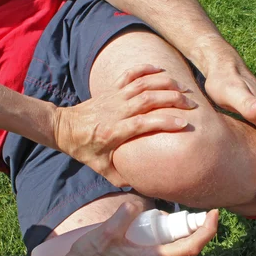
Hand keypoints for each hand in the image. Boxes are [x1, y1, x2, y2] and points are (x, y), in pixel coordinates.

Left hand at [55, 64, 195, 186]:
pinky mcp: (112, 90)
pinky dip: (145, 69)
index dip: (164, 122)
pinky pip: (130, 75)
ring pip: (142, 85)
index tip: (183, 124)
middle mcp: (116, 111)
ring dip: (164, 83)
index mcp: (114, 131)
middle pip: (148, 99)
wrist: (64, 127)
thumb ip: (120, 177)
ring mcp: (114, 98)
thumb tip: (142, 186)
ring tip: (184, 88)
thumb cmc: (83, 149)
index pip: (143, 123)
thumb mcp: (99, 168)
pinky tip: (161, 70)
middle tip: (191, 103)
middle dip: (172, 99)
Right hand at [65, 202, 218, 255]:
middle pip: (187, 248)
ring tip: (179, 216)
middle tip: (199, 210)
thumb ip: (123, 217)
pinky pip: (164, 253)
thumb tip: (136, 205)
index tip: (214, 214)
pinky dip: (169, 239)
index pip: (191, 246)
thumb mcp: (105, 234)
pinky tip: (158, 227)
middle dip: (197, 229)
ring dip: (182, 235)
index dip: (207, 230)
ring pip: (175, 251)